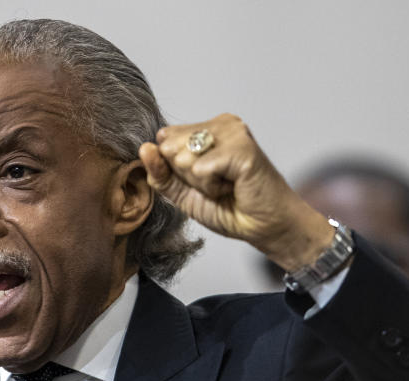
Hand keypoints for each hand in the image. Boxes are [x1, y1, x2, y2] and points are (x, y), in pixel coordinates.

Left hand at [139, 114, 334, 271]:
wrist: (263, 227)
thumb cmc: (230, 208)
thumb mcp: (184, 193)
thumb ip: (160, 172)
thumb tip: (144, 148)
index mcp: (207, 128)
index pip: (164, 139)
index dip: (175, 169)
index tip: (204, 180)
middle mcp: (221, 124)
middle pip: (170, 147)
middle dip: (187, 177)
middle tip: (218, 185)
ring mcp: (233, 132)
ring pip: (184, 157)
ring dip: (201, 183)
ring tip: (227, 186)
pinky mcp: (242, 147)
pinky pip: (201, 168)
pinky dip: (212, 187)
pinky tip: (234, 186)